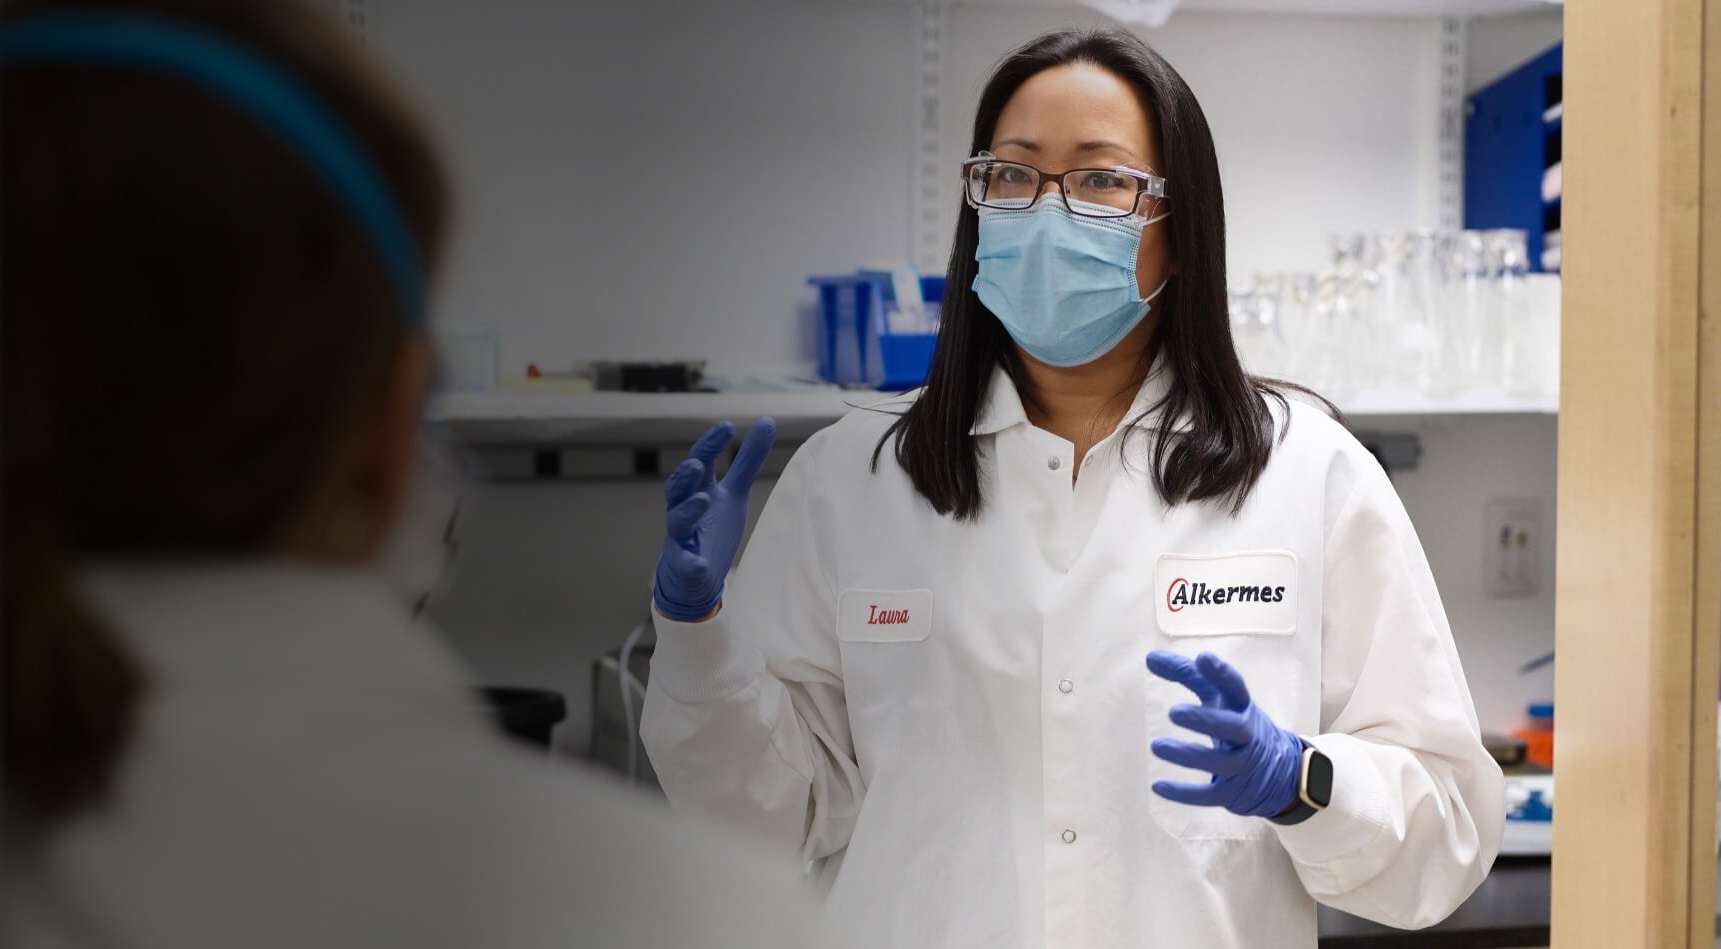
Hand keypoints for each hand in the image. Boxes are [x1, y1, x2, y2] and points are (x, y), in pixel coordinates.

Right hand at [652, 418, 776, 621]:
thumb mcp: (735, 491)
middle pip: (679, 487)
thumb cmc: (712, 525)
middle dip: (686, 475)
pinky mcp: (685, 564)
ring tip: (703, 500)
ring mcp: (682, 537)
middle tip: (698, 464)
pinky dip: (691, 562)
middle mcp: (685, 508)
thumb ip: (748, 460)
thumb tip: (766, 421)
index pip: (701, 461)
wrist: (695, 572)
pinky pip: (685, 563)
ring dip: (687, 510)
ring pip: (677, 520)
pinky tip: (699, 563)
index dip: (711, 444)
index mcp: (699, 489)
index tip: (727, 426)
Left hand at [1145, 650, 1303, 817]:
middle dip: (1205, 720)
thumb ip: (1187, 675)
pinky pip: (1209, 794)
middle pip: (1232, 727)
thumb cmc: (1237, 725)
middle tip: (1173, 713)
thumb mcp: (1220, 698)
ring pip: (1219, 762)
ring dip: (1187, 755)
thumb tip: (1150, 657)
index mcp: (1242, 707)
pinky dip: (1184, 793)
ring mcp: (1243, 765)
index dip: (1222, 673)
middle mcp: (1247, 735)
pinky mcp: (1233, 792)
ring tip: (1156, 746)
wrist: (1281, 774)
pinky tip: (1158, 786)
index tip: (1203, 658)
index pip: (1236, 687)